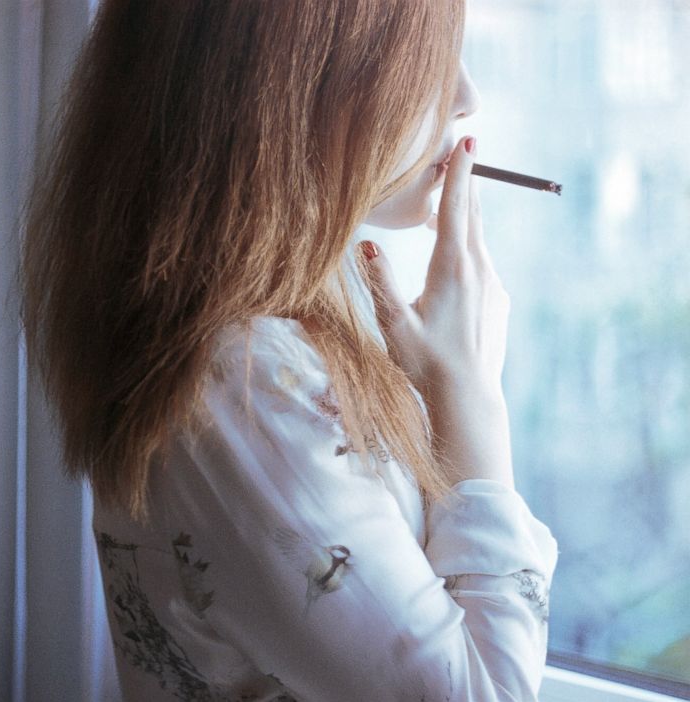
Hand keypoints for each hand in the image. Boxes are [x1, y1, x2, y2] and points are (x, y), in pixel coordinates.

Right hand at [358, 136, 513, 486]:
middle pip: (472, 216)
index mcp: (451, 269)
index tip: (468, 141)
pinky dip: (470, 252)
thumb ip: (380, 281)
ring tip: (453, 204)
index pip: (455, 209)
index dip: (459, 173)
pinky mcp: (500, 302)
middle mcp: (479, 271)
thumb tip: (367, 244)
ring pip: (478, 241)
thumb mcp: (393, 324)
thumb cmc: (425, 362)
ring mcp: (494, 286)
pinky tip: (456, 266)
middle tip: (462, 155)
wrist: (468, 397)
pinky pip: (483, 266)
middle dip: (465, 184)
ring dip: (465, 220)